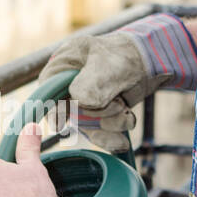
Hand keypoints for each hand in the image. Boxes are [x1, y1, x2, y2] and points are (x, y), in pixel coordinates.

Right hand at [37, 30, 150, 152]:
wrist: (149, 61)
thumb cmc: (124, 55)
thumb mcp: (107, 65)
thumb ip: (91, 84)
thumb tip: (80, 103)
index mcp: (61, 67)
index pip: (47, 95)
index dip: (57, 111)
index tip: (66, 123)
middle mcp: (67, 87)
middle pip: (69, 115)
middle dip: (96, 117)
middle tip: (119, 105)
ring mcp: (82, 102)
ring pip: (87, 127)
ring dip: (109, 126)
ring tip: (126, 114)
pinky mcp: (97, 114)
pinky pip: (97, 134)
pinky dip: (110, 139)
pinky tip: (122, 141)